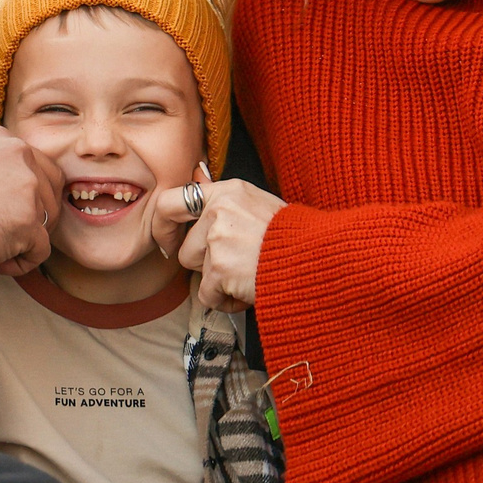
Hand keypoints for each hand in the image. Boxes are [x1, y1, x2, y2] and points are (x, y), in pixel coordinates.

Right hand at [0, 128, 64, 278]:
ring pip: (47, 225)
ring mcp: (27, 186)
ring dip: (21, 242)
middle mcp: (19, 153)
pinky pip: (40, 253)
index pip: (40, 170)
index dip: (22, 200)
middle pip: (52, 195)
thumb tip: (19, 195)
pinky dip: (17, 263)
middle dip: (32, 220)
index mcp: (2, 139)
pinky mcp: (28, 220)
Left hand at [150, 170, 282, 312]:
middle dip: (203, 264)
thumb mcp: (259, 205)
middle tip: (226, 269)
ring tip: (246, 278)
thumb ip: (226, 202)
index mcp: (228, 191)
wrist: (319, 259)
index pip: (172, 200)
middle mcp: (219, 211)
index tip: (169, 242)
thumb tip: (195, 181)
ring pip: (197, 272)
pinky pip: (207, 295)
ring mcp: (218, 239)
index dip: (163, 225)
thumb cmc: (294, 237)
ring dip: (217, 283)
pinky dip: (226, 302)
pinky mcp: (220, 268)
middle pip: (185, 248)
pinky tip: (247, 293)